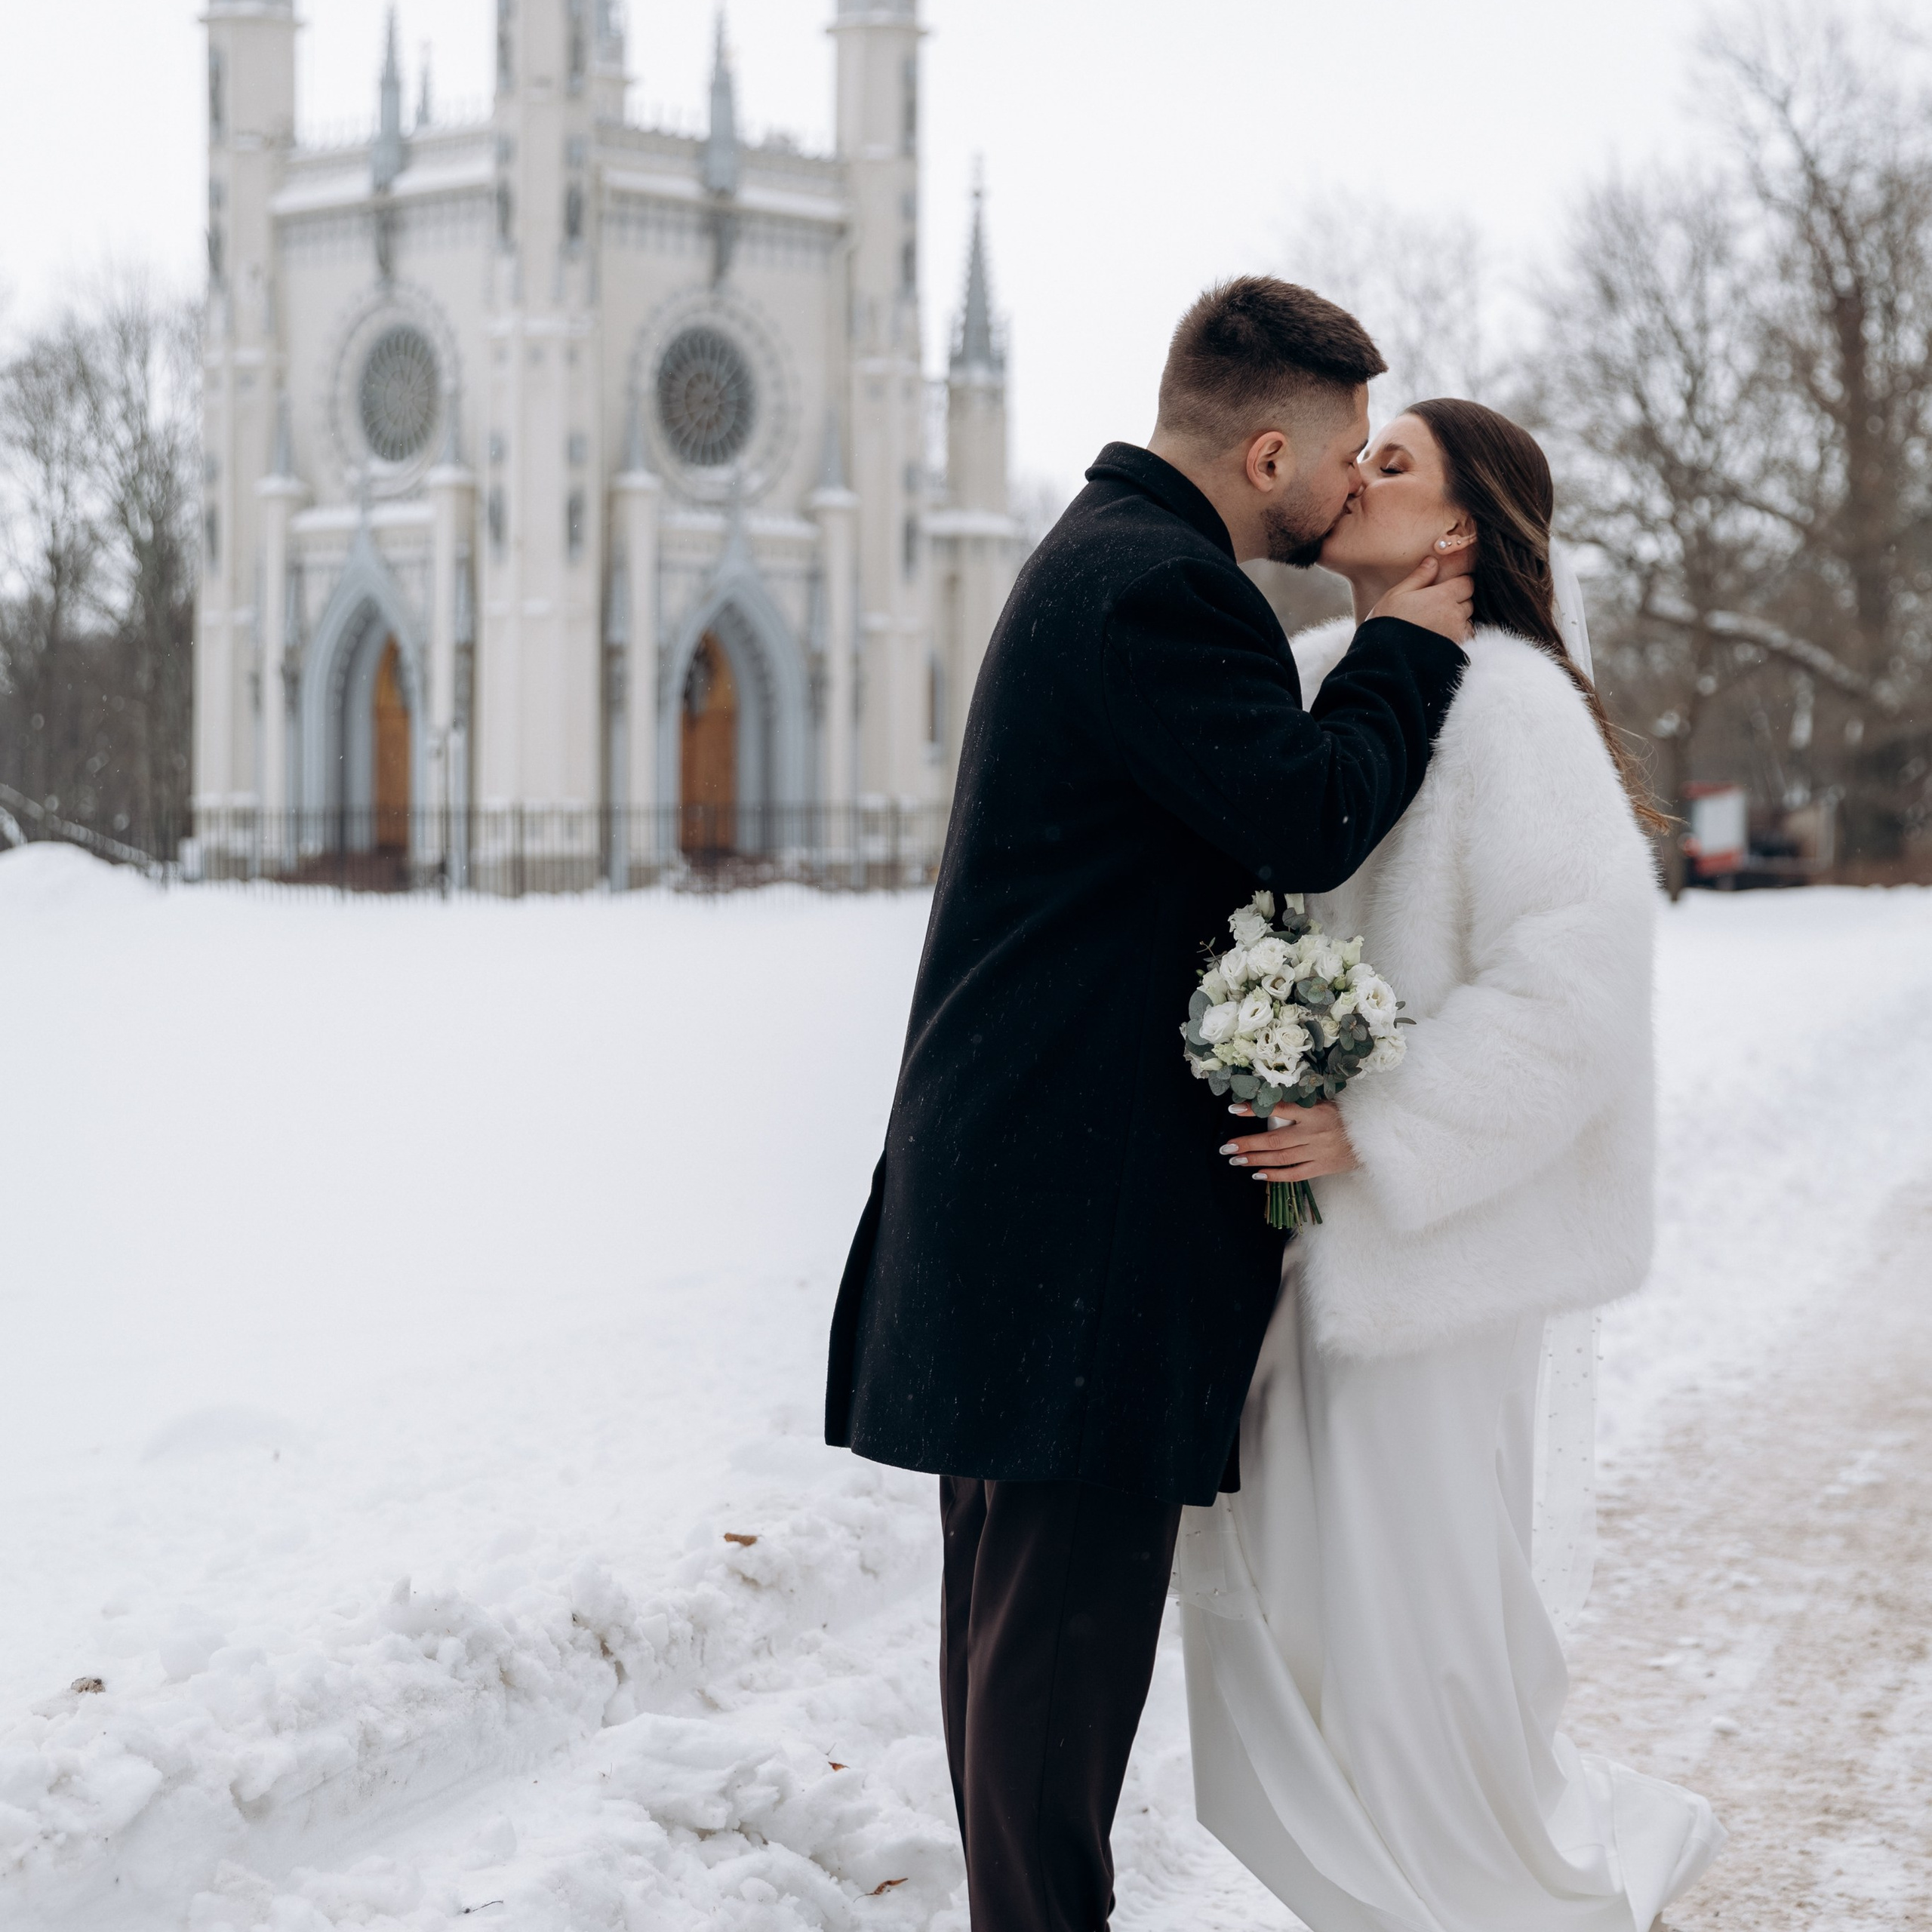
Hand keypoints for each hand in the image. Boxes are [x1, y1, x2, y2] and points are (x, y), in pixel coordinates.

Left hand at [1219, 1100, 1360, 1184]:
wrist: (1375, 1137)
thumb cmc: (1347, 1115)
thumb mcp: (1327, 1101)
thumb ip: (1303, 1102)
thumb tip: (1272, 1097)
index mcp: (1314, 1112)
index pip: (1279, 1107)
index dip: (1255, 1109)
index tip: (1234, 1108)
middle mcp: (1313, 1132)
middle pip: (1274, 1140)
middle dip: (1247, 1144)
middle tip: (1227, 1147)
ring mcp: (1317, 1152)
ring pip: (1280, 1158)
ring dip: (1256, 1159)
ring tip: (1237, 1160)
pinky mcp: (1322, 1167)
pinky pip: (1295, 1174)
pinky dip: (1275, 1176)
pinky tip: (1258, 1175)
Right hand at [1367, 553, 1474, 643]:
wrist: (1384, 659)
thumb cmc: (1387, 624)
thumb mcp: (1396, 594)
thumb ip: (1419, 577)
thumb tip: (1433, 561)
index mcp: (1442, 596)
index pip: (1467, 583)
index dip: (1458, 585)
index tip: (1445, 590)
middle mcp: (1454, 614)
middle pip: (1469, 602)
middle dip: (1458, 603)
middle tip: (1437, 609)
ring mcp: (1457, 634)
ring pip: (1468, 621)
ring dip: (1458, 621)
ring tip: (1437, 625)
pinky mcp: (1455, 650)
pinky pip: (1465, 639)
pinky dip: (1457, 637)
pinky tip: (1439, 638)